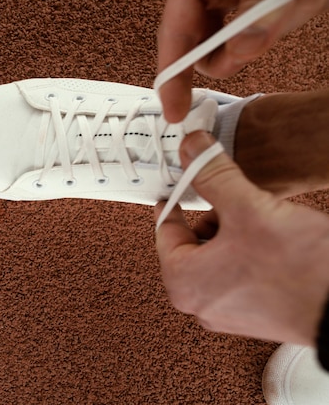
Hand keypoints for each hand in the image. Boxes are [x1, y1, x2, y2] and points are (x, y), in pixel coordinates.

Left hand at [155, 131, 328, 344]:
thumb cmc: (299, 270)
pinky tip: (270, 240)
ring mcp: (227, 312)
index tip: (179, 184)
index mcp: (183, 282)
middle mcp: (199, 303)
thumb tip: (192, 149)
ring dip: (232, 233)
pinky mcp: (254, 314)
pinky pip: (237, 273)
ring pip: (216, 257)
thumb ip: (214, 176)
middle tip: (229, 197)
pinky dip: (246, 252)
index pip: (165, 230)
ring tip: (258, 219)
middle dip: (211, 216)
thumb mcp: (248, 209)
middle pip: (191, 244)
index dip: (175, 199)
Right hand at [157, 0, 328, 121]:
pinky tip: (275, 15)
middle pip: (192, 43)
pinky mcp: (241, 1)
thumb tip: (240, 51)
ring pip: (221, 42)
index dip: (172, 76)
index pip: (173, 34)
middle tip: (248, 51)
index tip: (175, 109)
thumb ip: (259, 13)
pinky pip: (242, 32)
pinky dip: (261, 32)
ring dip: (252, 39)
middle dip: (221, 54)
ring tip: (281, 10)